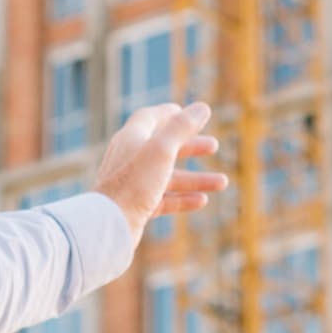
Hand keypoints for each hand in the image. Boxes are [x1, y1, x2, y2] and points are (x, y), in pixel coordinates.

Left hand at [94, 103, 229, 242]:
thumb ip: (182, 127)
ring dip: (195, 178)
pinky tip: (202, 201)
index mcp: (131, 139)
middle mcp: (130, 159)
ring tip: (222, 182)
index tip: (190, 113)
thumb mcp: (162, 149)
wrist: (109, 225)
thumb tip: (203, 107)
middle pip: (163, 147)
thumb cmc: (133, 184)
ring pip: (168, 177)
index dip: (170, 114)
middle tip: (214, 146)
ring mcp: (133, 184)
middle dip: (190, 146)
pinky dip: (183, 199)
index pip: (150, 118)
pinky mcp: (136, 207)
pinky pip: (164, 200)